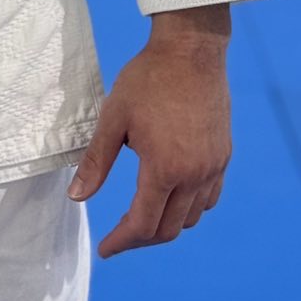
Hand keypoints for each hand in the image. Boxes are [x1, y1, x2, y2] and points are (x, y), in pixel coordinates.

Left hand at [68, 5, 231, 257]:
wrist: (191, 51)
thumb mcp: (114, 118)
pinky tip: (173, 197)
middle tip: (119, 235)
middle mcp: (194, 175)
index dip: (121, 241)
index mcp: (164, 168)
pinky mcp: (223, 156)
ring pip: (192, 218)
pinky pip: (209, 199)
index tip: (106, 249)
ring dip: (167, 225)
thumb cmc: (147, 80)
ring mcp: (213, 167)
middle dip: (141, 238)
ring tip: (143, 217)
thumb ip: (96, 162)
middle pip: (169, 229)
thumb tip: (77, 197)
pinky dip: (190, 209)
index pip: (142, 224)